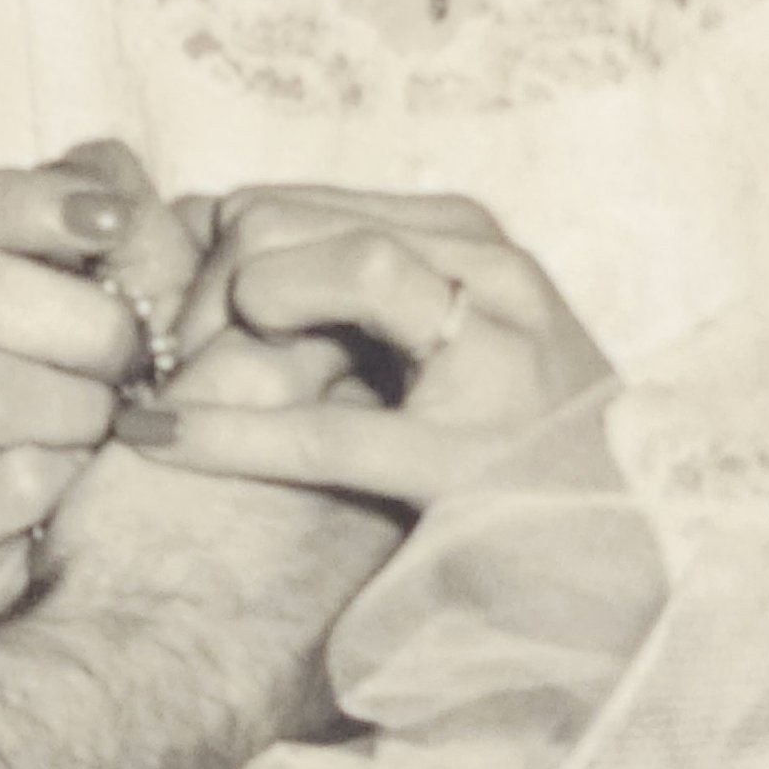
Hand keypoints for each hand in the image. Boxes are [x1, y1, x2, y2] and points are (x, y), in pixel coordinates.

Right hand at [0, 140, 191, 630]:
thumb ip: (128, 222)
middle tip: (137, 356)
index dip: (19, 201)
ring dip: (83, 408)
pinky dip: (71, 483)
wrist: (155, 548)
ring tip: (115, 429)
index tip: (114, 223)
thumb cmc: (142, 394)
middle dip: (82, 321)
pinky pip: (9, 485)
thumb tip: (103, 172)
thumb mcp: (153, 292)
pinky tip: (84, 491)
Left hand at [113, 186, 619, 512]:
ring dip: (225, 338)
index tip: (173, 333)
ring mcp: (496, 355)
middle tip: (173, 374)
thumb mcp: (429, 340)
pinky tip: (162, 441)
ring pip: (331, 273)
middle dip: (202, 294)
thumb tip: (192, 225)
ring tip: (184, 395)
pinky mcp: (473, 459)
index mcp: (464, 238)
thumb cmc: (498, 449)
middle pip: (282, 225)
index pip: (285, 204)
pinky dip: (231, 430)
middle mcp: (489, 273)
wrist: (606, 565)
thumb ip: (333, 284)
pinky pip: (325, 427)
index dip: (202, 263)